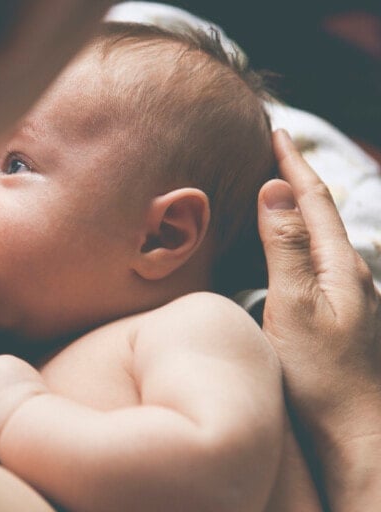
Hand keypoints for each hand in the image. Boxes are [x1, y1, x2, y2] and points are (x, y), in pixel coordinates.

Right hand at [258, 129, 380, 440]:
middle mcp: (350, 276)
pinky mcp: (339, 319)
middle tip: (275, 153)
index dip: (293, 164)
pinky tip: (289, 253)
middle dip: (298, 179)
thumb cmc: (324, 377)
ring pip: (321, 239)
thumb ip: (286, 249)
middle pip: (322, 214)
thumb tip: (275, 191)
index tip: (275, 131)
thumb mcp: (296, 307)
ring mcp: (348, 299)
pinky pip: (317, 263)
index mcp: (341, 266)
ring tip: (276, 194)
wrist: (355, 433)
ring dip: (299, 210)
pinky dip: (300, 242)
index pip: (314, 200)